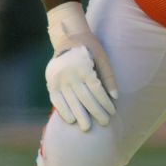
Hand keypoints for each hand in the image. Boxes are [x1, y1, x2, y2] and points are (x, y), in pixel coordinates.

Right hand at [45, 2, 117, 130]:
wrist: (68, 38)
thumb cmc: (90, 49)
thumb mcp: (102, 57)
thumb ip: (108, 76)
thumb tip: (115, 97)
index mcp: (83, 66)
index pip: (97, 90)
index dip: (105, 102)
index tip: (113, 112)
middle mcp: (69, 73)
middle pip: (85, 98)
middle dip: (96, 112)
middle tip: (104, 123)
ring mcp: (58, 78)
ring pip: (71, 101)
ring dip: (80, 115)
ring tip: (88, 127)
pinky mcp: (50, 82)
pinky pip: (56, 100)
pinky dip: (63, 110)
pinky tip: (71, 120)